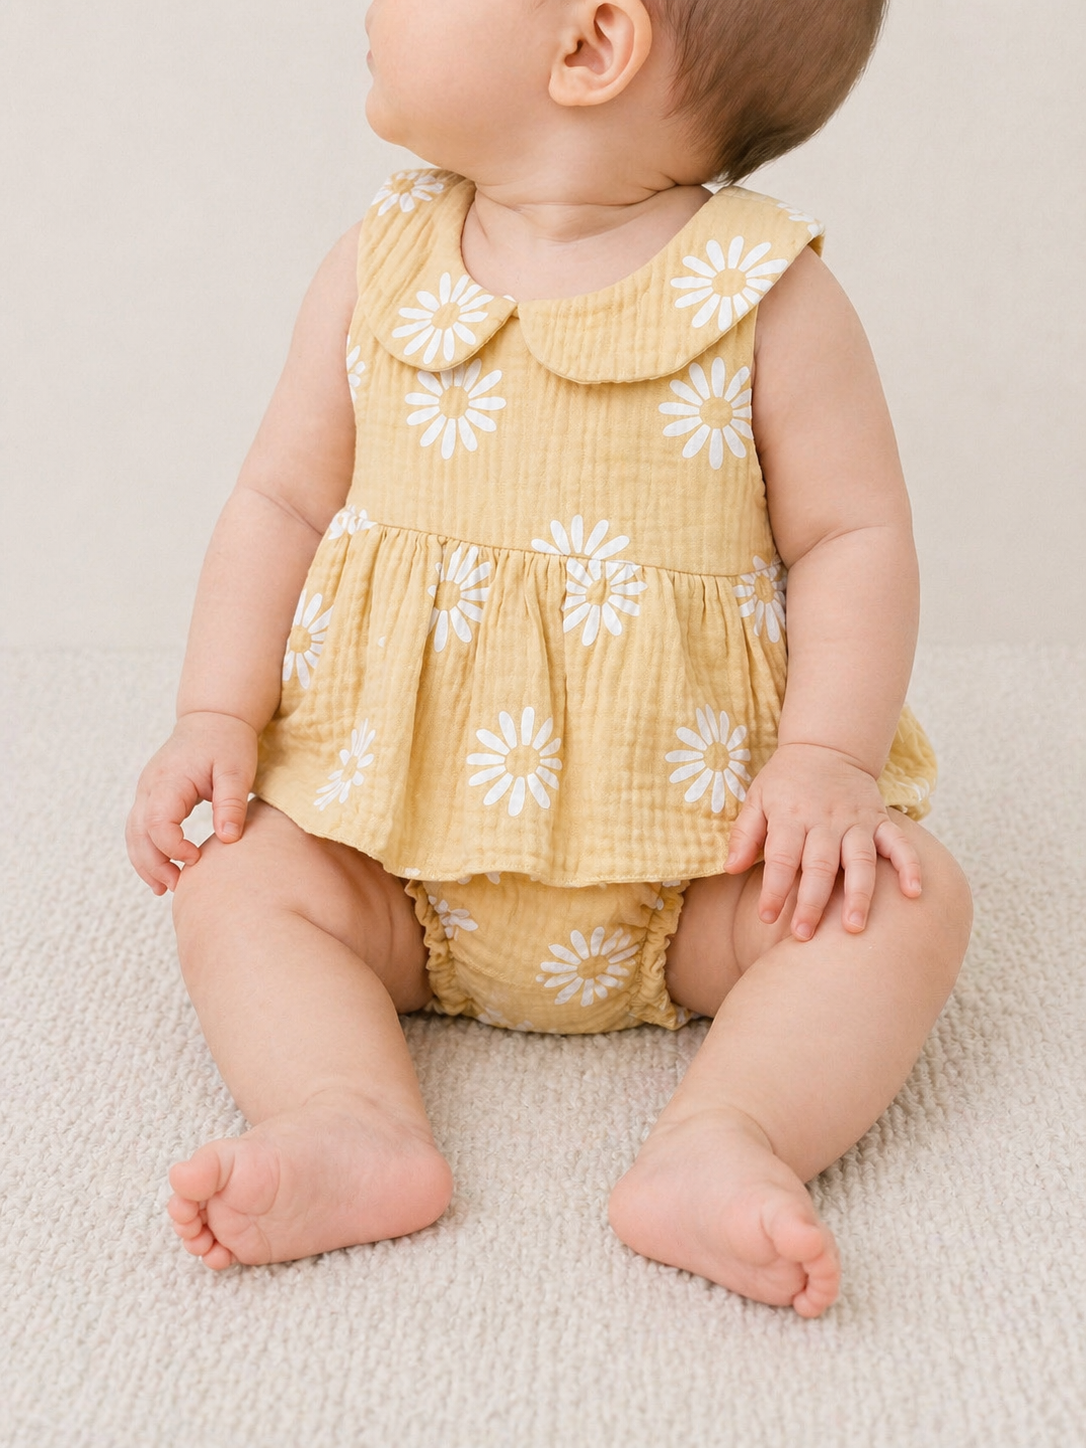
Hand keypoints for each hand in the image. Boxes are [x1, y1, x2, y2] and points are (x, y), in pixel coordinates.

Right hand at [125, 711, 257, 894]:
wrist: (213, 718)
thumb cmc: (227, 742)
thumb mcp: (237, 771)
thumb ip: (231, 803)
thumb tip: (228, 840)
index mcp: (169, 779)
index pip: (158, 822)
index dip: (173, 846)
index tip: (197, 858)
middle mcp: (150, 786)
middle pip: (138, 833)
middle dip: (153, 864)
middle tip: (177, 887)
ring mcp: (146, 791)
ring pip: (133, 833)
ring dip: (145, 862)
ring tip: (165, 888)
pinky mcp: (152, 796)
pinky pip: (140, 828)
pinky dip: (147, 851)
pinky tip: (162, 871)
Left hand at [724, 743, 921, 939]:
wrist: (826, 746)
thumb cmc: (786, 780)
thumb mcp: (757, 798)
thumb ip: (745, 833)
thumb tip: (731, 868)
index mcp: (791, 815)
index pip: (781, 857)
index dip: (774, 889)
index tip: (767, 917)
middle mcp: (825, 820)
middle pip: (819, 866)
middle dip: (811, 902)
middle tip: (804, 935)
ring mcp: (856, 821)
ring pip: (859, 860)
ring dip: (858, 895)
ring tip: (853, 927)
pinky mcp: (880, 820)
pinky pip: (898, 843)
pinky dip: (909, 866)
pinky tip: (914, 893)